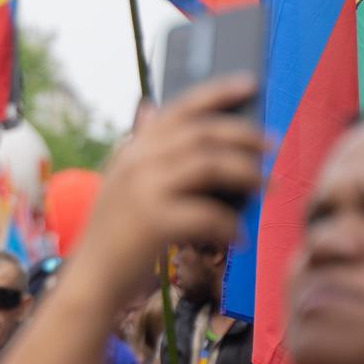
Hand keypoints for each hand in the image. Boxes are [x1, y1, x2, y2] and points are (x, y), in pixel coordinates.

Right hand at [73, 77, 263, 301]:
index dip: (216, 92)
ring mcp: (143, 189)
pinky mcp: (154, 222)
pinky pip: (209, 214)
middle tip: (273, 144)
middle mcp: (136, 162)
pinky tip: (239, 237)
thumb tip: (152, 107)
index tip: (249, 83)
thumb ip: (141, 149)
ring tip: (267, 186)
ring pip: (211, 165)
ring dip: (247, 173)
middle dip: (244, 135)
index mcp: (132, 149)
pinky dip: (230, 225)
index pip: (179, 108)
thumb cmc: (116, 235)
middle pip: (202, 133)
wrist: (91, 280)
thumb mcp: (122, 182)